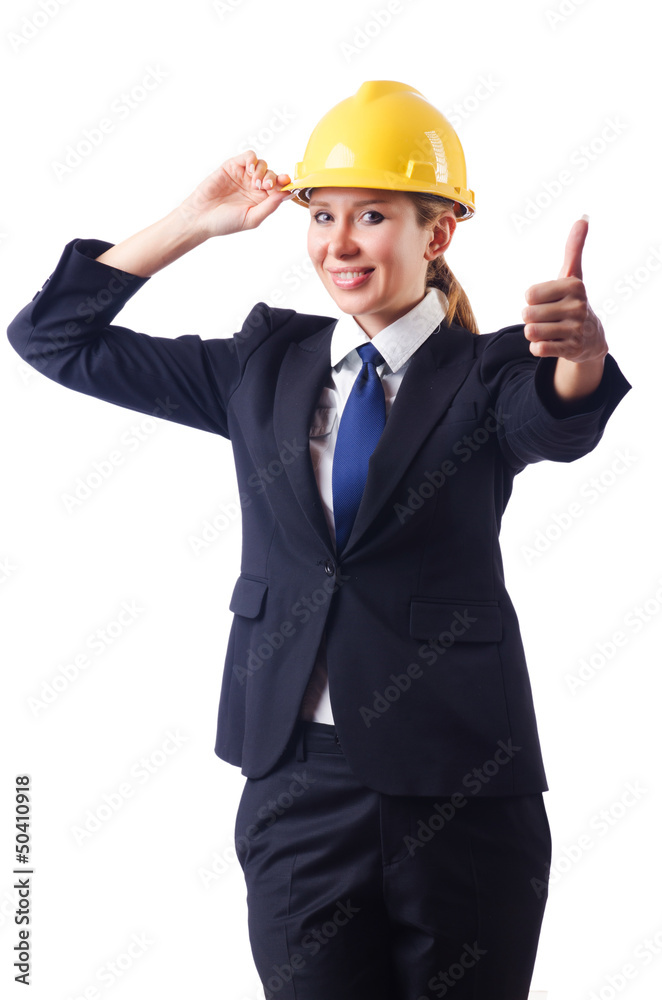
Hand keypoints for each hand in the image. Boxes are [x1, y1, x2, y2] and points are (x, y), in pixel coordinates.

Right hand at [177, 150, 292, 238]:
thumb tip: (288, 193)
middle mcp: (254, 187)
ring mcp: (243, 176)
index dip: (285, 185)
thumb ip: (270, 206)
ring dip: (262, 171)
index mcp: (261, 201)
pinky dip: (252, 159)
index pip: (279, 188)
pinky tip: (249, 169)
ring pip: (262, 164)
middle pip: (273, 175)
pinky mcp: (232, 166)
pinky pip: (249, 156)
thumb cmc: (225, 223)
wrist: (200, 217)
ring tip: (254, 183)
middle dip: (273, 179)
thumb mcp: (252, 218)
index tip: (286, 184)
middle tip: (265, 187)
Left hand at [522, 217, 607, 364]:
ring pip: (531, 332)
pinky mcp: (571, 349)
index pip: (529, 295)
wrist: (591, 338)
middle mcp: (578, 307)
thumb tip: (583, 217)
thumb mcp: (573, 275)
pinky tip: (552, 343)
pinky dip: (538, 348)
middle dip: (532, 318)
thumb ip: (574, 248)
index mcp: (574, 286)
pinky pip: (538, 349)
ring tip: (550, 330)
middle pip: (527, 314)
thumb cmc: (573, 301)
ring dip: (534, 334)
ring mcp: (576, 329)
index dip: (533, 300)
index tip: (549, 301)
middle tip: (549, 318)